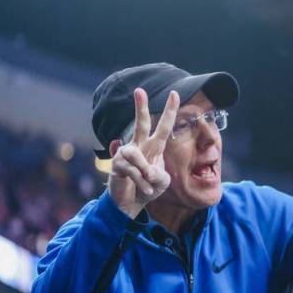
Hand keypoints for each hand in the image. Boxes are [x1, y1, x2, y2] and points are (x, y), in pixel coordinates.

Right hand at [108, 88, 178, 218]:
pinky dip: (142, 183)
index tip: (174, 93)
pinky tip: (143, 189)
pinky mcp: (117, 164)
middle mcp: (139, 146)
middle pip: (140, 124)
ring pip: (137, 157)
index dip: (169, 111)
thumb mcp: (162, 181)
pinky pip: (133, 172)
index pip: (163, 126)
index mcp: (154, 147)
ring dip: (146, 174)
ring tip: (149, 184)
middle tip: (139, 90)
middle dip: (140, 107)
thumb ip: (159, 174)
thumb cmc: (149, 188)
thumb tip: (146, 169)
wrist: (132, 202)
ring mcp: (126, 154)